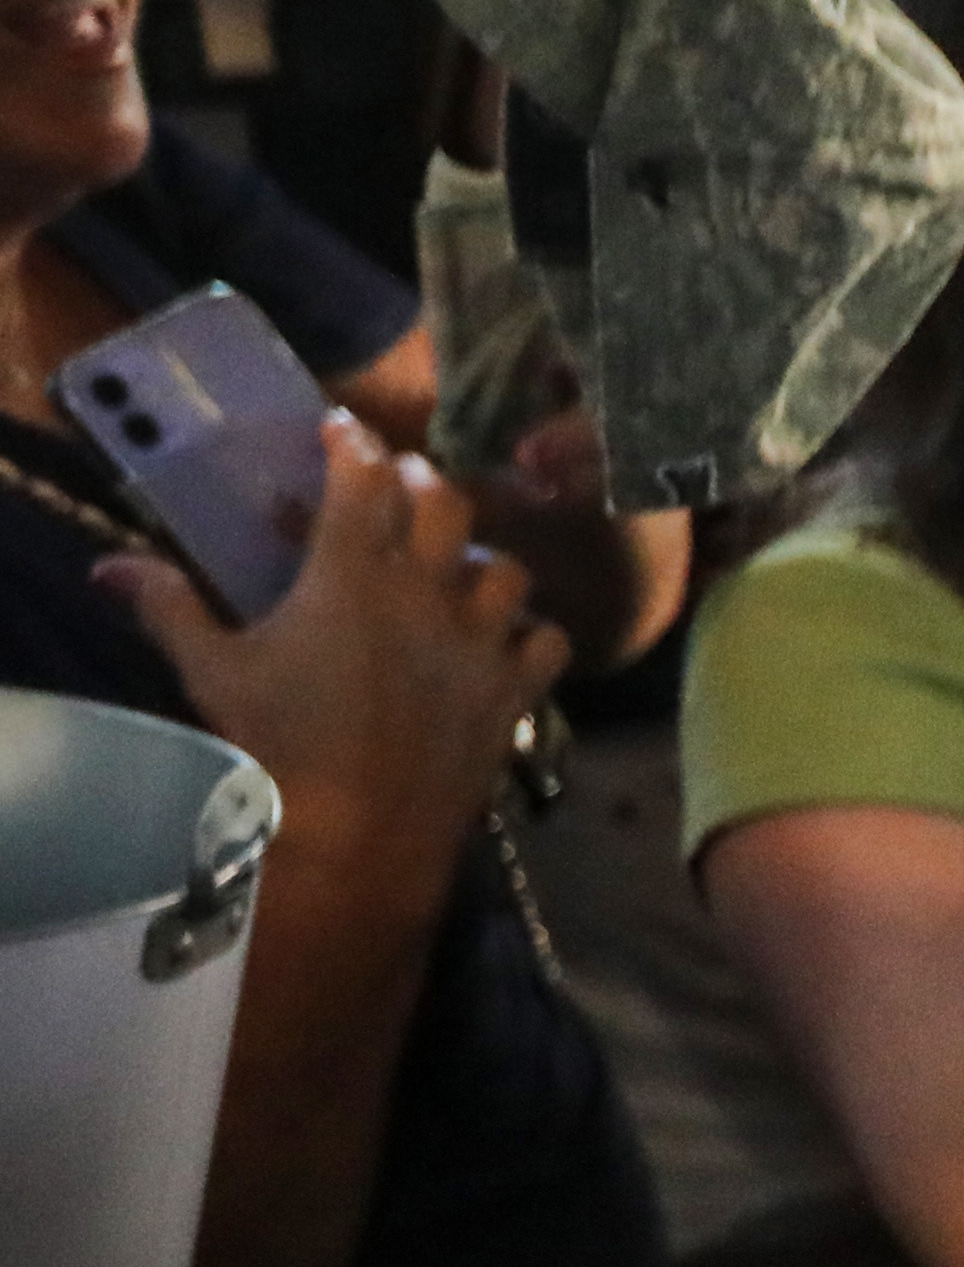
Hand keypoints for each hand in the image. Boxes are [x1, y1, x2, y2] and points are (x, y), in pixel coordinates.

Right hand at [100, 418, 561, 879]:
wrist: (356, 837)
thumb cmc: (275, 746)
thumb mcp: (211, 672)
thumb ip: (170, 608)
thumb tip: (112, 564)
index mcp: (352, 573)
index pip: (363, 479)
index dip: (353, 444)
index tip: (343, 428)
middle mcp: (428, 593)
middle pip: (446, 504)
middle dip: (423, 482)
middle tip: (404, 484)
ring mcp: (480, 642)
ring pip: (507, 568)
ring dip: (482, 559)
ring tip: (459, 567)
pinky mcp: (514, 692)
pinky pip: (547, 641)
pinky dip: (531, 633)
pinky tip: (507, 640)